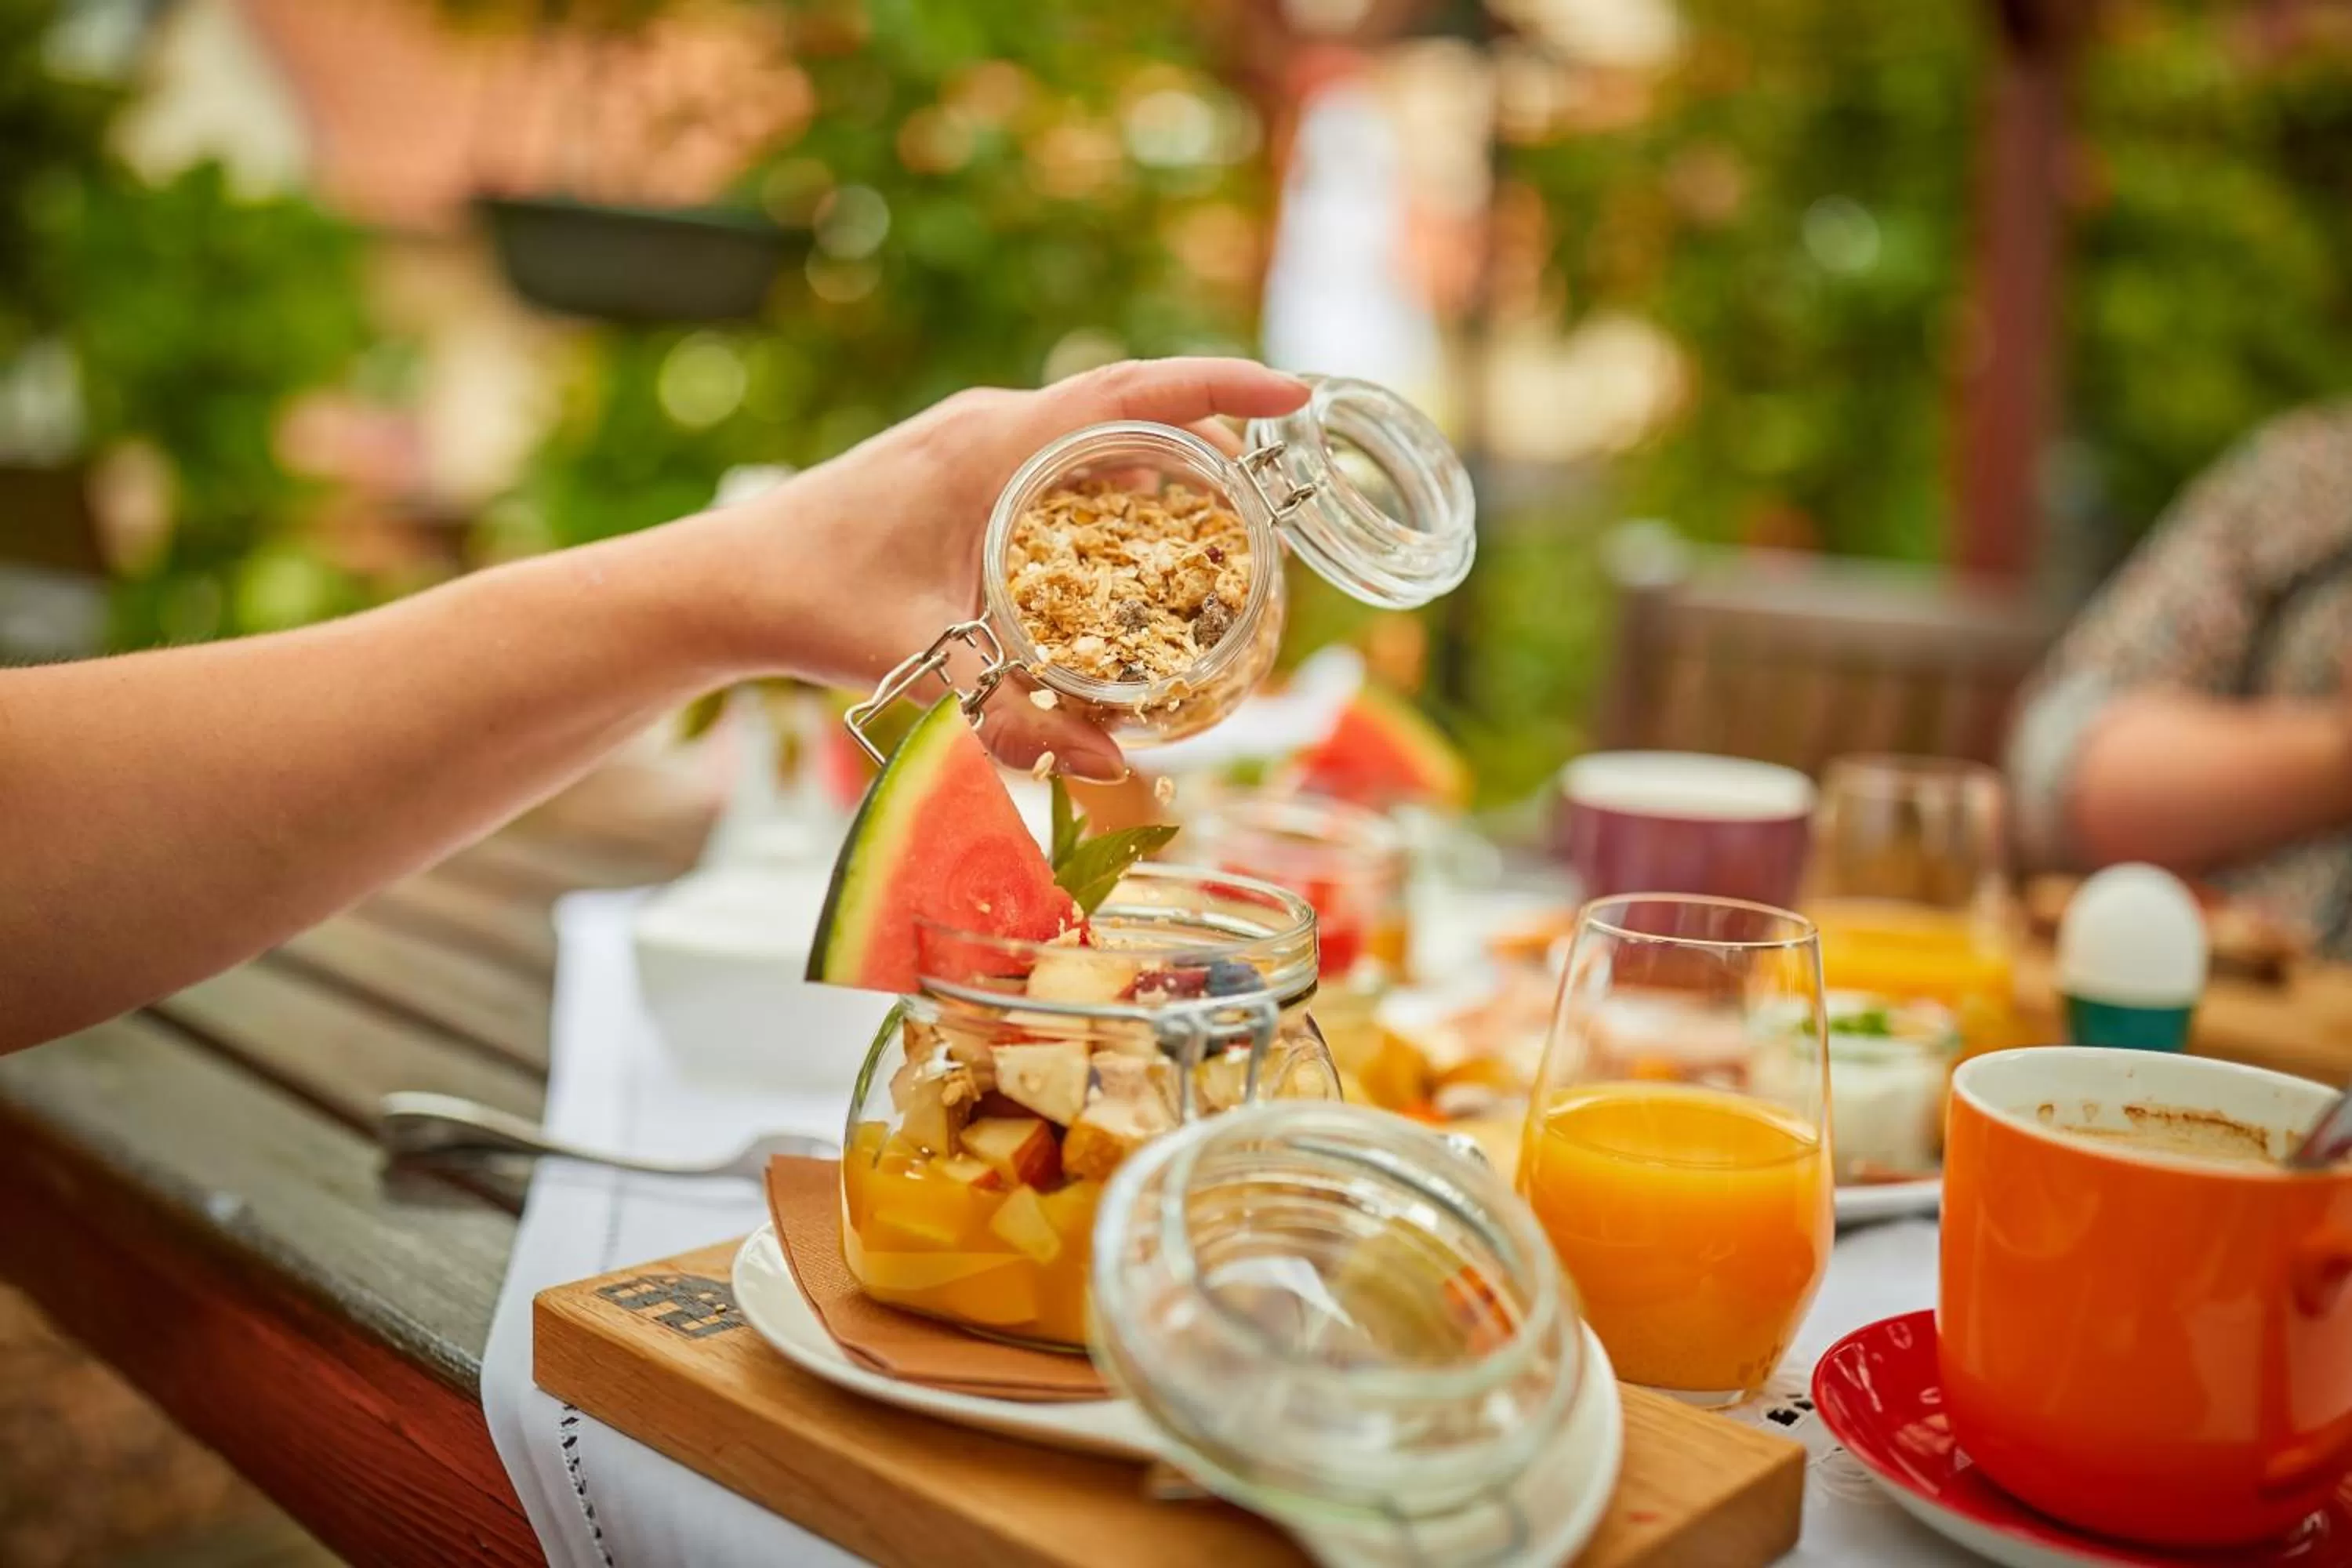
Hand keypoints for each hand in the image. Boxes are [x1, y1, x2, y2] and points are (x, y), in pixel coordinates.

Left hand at [697, 358, 1308, 779]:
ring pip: (1095, 427)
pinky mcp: (958, 460)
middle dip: (1215, 433)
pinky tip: (1135, 536)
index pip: (1133, 392)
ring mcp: (972, 435)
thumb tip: (1114, 769)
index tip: (1297, 395)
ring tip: (1227, 516)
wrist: (725, 580)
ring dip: (1164, 458)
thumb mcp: (925, 670)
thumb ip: (1017, 724)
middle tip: (1277, 492)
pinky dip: (1113, 478)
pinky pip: (1060, 452)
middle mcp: (990, 423)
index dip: (1223, 388)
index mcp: (993, 445)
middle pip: (1129, 404)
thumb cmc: (813, 607)